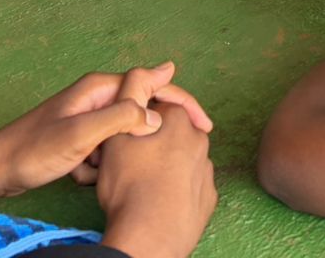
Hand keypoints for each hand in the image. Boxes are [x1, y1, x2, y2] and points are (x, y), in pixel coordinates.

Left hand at [0, 63, 213, 200]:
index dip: (182, 102)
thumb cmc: (33, 150)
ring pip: (124, 133)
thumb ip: (120, 118)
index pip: (153, 84)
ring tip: (95, 170)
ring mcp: (88, 115)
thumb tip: (156, 114)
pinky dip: (101, 164)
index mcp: (100, 88)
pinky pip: (107, 148)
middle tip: (158, 158)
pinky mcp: (80, 136)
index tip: (204, 125)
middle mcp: (96, 96)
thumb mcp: (82, 135)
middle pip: (142, 108)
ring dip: (119, 155)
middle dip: (149, 135)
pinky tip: (83, 175)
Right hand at [97, 109, 216, 257]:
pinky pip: (191, 184)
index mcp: (178, 120)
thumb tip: (138, 86)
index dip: (138, 119)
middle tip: (134, 161)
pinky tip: (161, 199)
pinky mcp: (209, 197)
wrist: (149, 237)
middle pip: (172, 132)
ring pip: (183, 159)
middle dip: (156, 141)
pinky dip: (179, 188)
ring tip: (146, 184)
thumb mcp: (115, 136)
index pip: (157, 106)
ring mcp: (207, 170)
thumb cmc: (130, 186)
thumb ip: (127, 102)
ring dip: (169, 165)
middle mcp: (199, 140)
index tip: (127, 136)